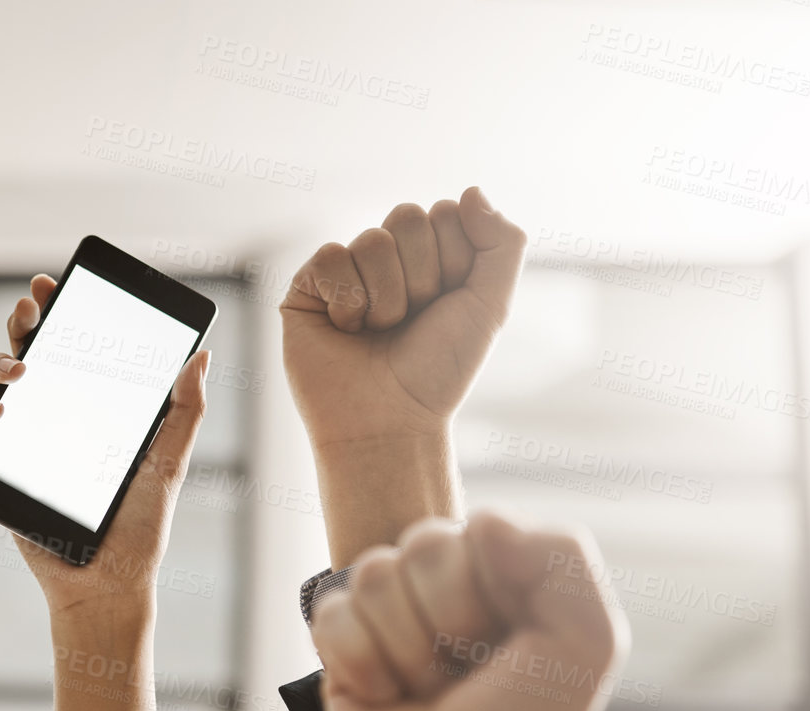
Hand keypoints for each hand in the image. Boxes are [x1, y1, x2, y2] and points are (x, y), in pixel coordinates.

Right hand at [0, 275, 210, 619]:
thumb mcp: (168, 465)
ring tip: (19, 368)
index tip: (53, 284)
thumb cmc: (138, 530)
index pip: (72, 348)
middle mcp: (54, 418)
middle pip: (29, 355)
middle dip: (24, 323)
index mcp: (91, 409)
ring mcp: (22, 442)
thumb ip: (184, 413)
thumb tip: (202, 356)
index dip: (58, 312)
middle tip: (30, 307)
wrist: (107, 585)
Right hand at [280, 188, 526, 446]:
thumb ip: (502, 243)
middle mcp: (388, 261)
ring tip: (378, 333)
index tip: (447, 305)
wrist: (389, 422)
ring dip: (386, 297)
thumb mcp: (491, 306)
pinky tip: (346, 331)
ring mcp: (346, 272)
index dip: (454, 260)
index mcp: (431, 260)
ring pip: (370, 239)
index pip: (445, 213)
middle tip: (410, 321)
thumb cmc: (437, 373)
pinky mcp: (307, 288)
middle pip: (407, 217)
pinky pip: (330, 257)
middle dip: (419, 275)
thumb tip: (470, 191)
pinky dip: (347, 301)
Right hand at [310, 512, 626, 710]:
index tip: (509, 643)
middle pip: (421, 545)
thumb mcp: (586, 639)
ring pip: (373, 577)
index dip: (491, 590)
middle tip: (465, 673)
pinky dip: (364, 665)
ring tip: (429, 690)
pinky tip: (388, 696)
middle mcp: (442, 583)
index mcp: (501, 570)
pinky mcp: (341, 646)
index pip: (478, 528)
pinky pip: (332, 616)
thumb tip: (480, 523)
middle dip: (449, 621)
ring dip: (408, 650)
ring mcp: (389, 612)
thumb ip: (560, 557)